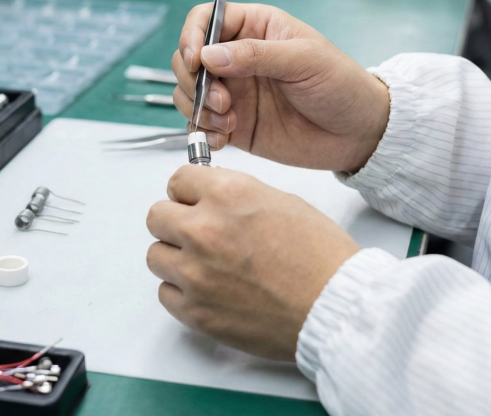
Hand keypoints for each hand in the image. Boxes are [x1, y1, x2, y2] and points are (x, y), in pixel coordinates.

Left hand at [147, 165, 359, 359]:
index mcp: (227, 195)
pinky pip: (166, 293)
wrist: (334, 307)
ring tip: (207, 266)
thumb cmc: (320, 258)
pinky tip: (210, 290)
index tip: (194, 201)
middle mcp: (204, 229)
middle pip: (157, 216)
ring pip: (156, 255)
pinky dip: (182, 292)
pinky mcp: (195, 310)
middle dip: (176, 222)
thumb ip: (235, 196)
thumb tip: (208, 199)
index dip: (189, 192)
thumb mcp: (280, 201)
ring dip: (176, 258)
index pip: (177, 180)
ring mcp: (195, 273)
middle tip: (197, 234)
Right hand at [173, 3, 388, 173]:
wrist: (358, 133)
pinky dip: (203, 132)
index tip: (195, 60)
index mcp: (255, 27)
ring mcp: (233, 91)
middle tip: (222, 101)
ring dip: (198, 109)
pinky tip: (224, 138)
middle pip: (187, 58)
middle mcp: (237, 57)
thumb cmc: (341, 84)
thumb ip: (255, 55)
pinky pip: (200, 124)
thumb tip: (208, 55)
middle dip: (194, 81)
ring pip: (187, 92)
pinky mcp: (232, 123)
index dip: (191, 36)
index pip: (205, 19)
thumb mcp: (304, 60)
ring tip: (228, 122)